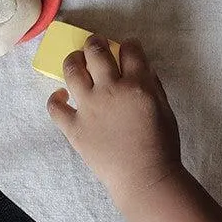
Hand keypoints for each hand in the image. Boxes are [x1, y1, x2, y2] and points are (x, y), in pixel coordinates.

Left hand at [47, 37, 181, 203]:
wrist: (144, 178)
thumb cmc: (162, 146)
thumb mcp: (166, 109)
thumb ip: (153, 85)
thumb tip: (141, 69)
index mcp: (138, 84)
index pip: (130, 50)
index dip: (129, 44)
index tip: (127, 47)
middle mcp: (110, 89)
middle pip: (96, 52)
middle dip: (96, 42)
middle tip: (96, 44)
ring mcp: (89, 107)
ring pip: (72, 70)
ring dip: (73, 59)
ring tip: (76, 60)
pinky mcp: (74, 127)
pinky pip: (55, 107)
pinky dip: (56, 98)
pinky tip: (62, 96)